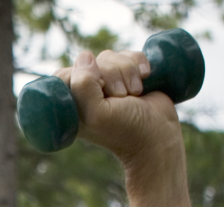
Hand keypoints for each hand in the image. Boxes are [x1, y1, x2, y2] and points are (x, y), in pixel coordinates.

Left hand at [56, 48, 182, 164]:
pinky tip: (145, 78)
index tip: (101, 94)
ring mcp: (109, 82)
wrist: (159, 135)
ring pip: (111, 56)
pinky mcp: (129, 74)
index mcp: (71, 105)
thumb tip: (85, 56)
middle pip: (89, 61)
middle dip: (111, 75)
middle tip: (121, 98)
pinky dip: (140, 64)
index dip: (83, 77)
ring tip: (135, 94)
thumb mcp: (98, 114)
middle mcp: (87, 92)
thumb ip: (83, 87)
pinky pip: (130, 54)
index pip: (64, 74)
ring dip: (128, 72)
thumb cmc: (126, 130)